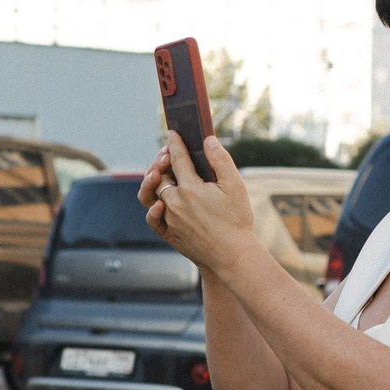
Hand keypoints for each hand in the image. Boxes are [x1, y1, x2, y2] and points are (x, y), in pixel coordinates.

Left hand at [138, 131, 258, 271]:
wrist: (233, 256)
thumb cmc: (237, 220)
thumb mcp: (235, 186)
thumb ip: (220, 160)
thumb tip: (208, 140)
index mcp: (190, 188)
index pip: (177, 158)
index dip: (175, 143)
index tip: (172, 133)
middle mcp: (175, 203)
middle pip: (160, 175)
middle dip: (162, 161)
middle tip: (169, 153)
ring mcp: (170, 219)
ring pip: (152, 195)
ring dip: (153, 182)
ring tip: (159, 173)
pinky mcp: (170, 233)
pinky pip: (153, 219)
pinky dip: (152, 208)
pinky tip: (159, 203)